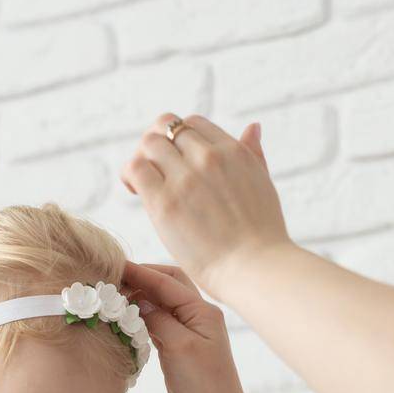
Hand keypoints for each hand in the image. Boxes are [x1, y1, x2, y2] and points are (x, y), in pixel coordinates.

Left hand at [120, 113, 291, 301]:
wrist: (257, 269)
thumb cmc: (262, 237)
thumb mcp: (263, 184)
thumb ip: (254, 154)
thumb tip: (253, 127)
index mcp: (233, 151)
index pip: (193, 123)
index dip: (179, 139)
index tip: (175, 161)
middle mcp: (209, 157)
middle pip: (167, 127)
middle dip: (157, 145)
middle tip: (155, 171)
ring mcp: (186, 178)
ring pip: (148, 143)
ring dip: (141, 158)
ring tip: (142, 183)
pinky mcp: (165, 202)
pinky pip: (136, 169)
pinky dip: (129, 174)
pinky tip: (135, 191)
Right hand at [120, 260, 255, 392]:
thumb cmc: (204, 386)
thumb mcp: (180, 347)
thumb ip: (159, 319)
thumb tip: (138, 299)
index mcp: (203, 312)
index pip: (166, 282)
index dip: (139, 271)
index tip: (111, 264)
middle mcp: (198, 317)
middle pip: (167, 285)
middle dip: (142, 278)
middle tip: (112, 278)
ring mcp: (188, 333)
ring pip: (161, 304)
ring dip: (139, 297)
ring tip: (113, 296)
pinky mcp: (178, 348)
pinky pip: (157, 323)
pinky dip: (140, 317)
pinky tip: (124, 319)